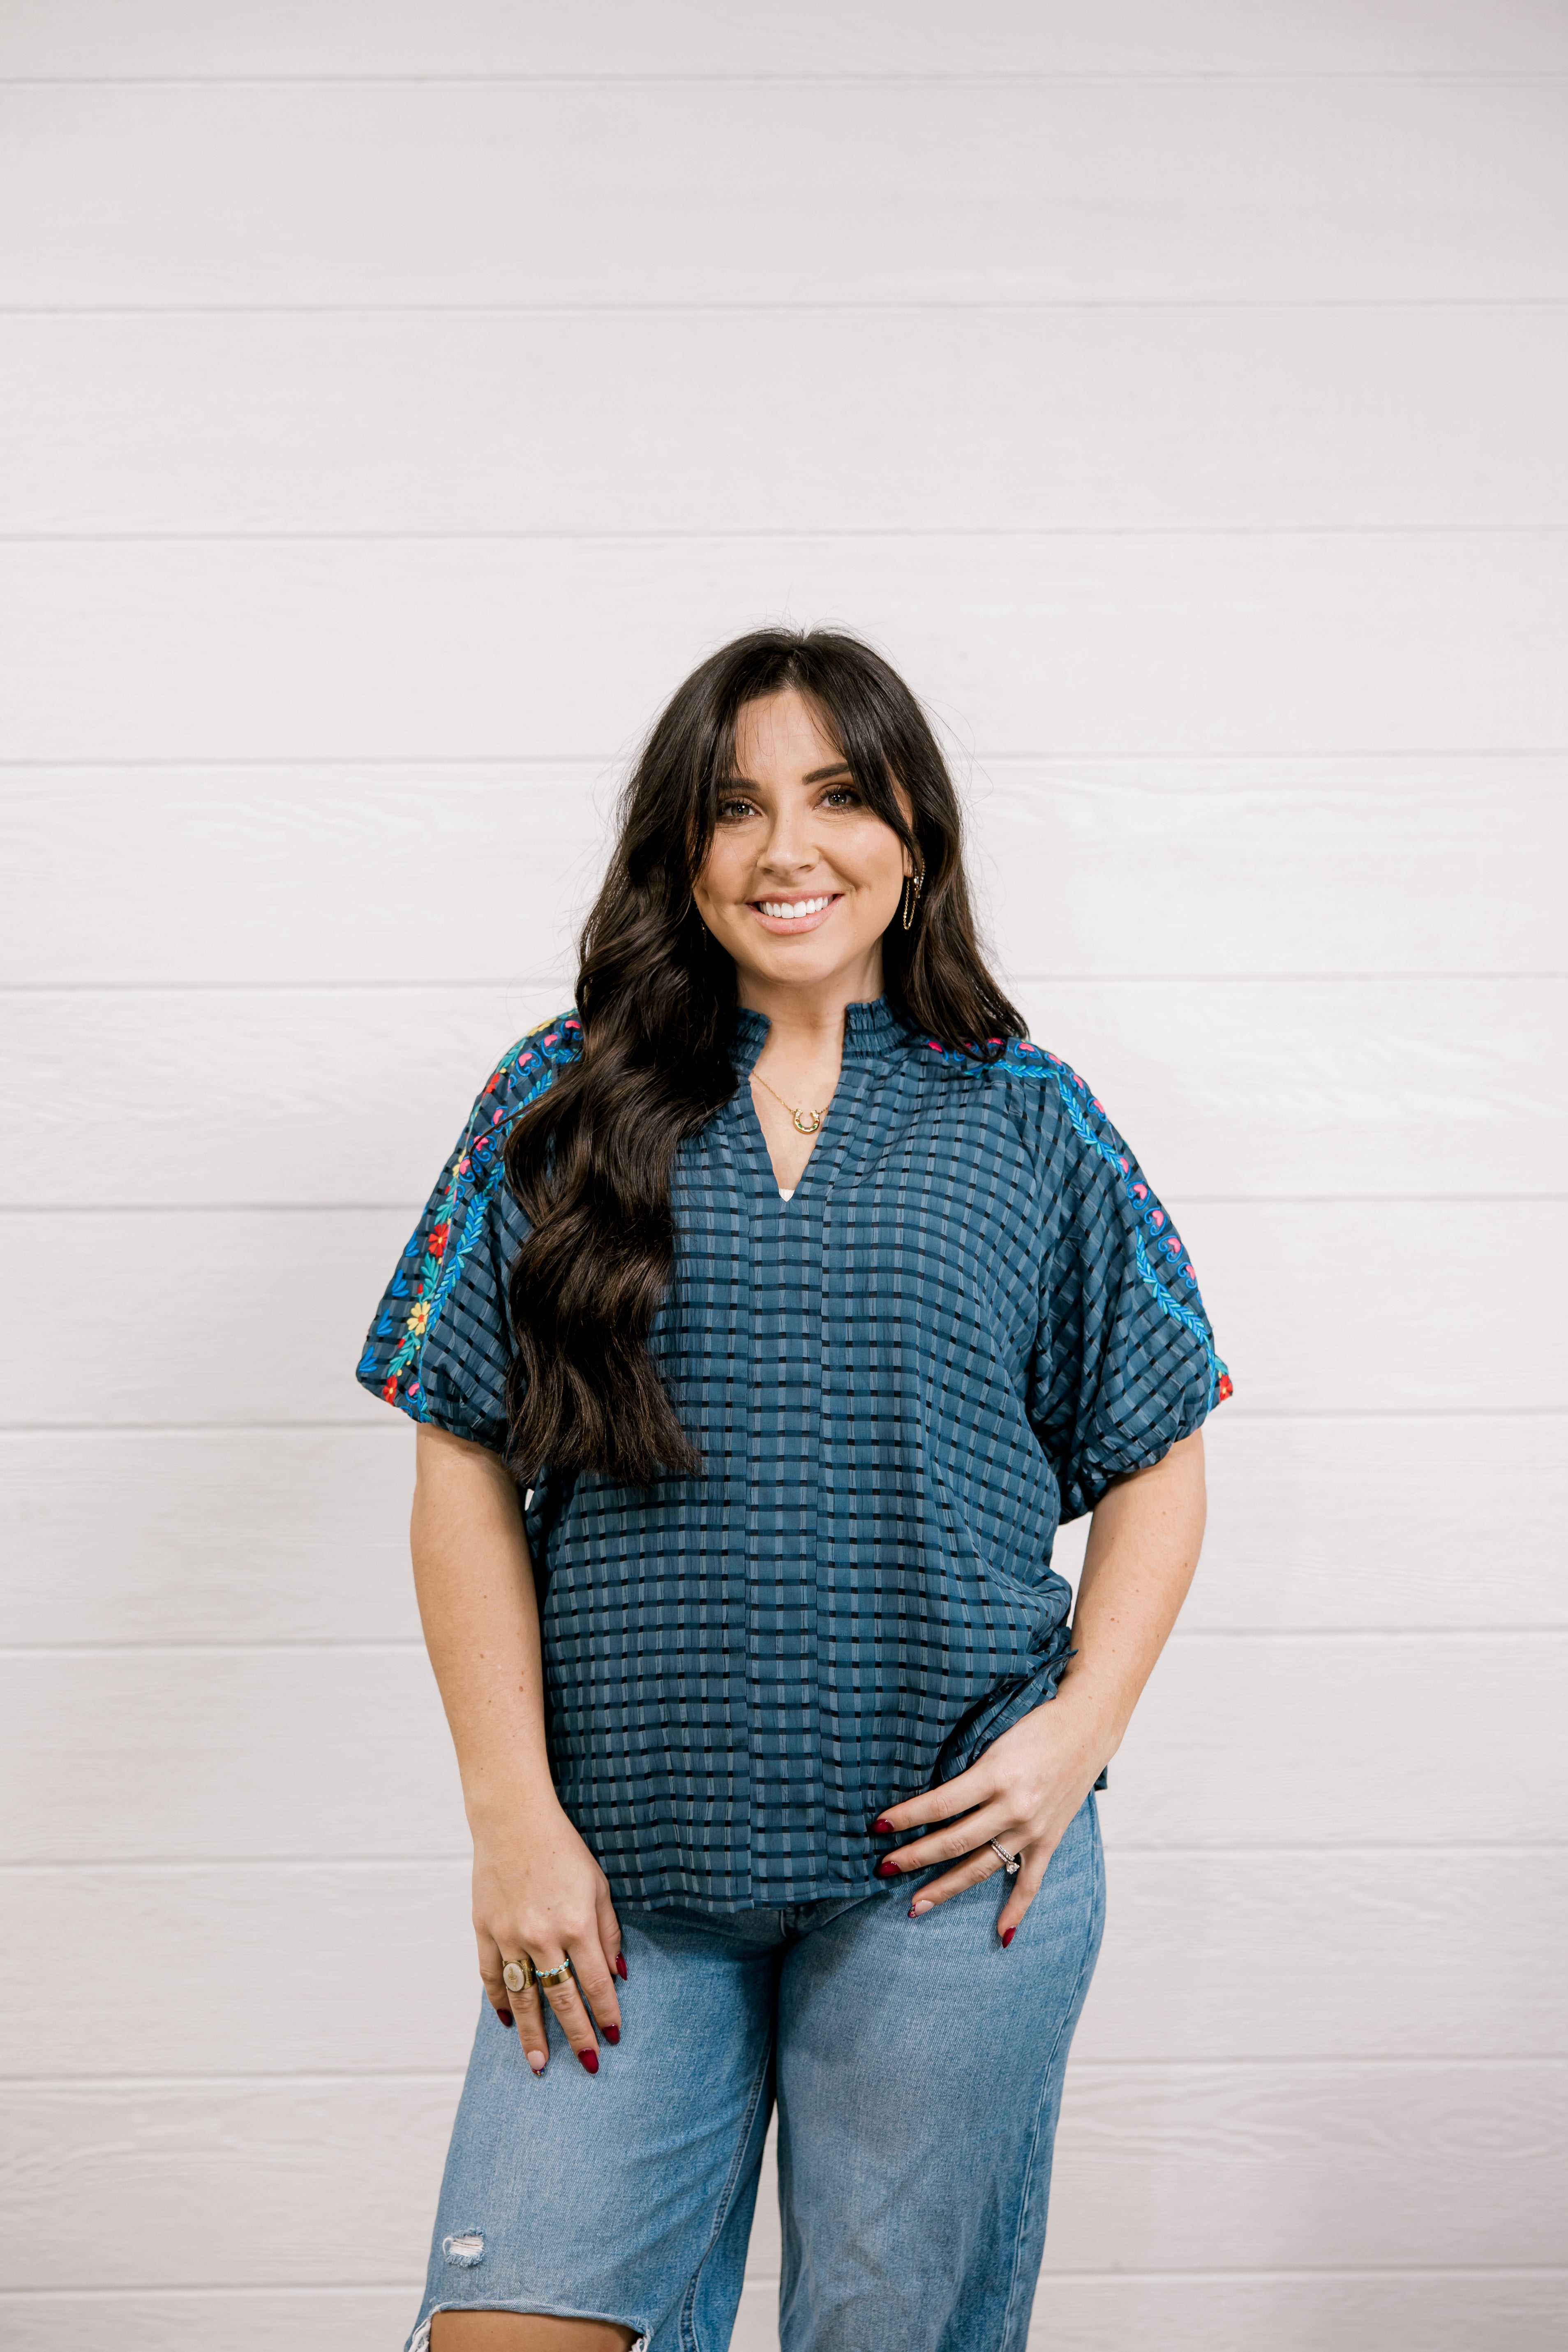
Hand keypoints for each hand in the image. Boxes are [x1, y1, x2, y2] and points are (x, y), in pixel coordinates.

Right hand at [472, 1795, 624, 2073]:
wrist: (513, 1820)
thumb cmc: (563, 1850)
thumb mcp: (598, 1885)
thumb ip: (609, 1931)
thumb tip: (618, 1974)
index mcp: (576, 1924)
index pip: (595, 1982)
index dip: (606, 2012)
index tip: (613, 2037)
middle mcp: (542, 1936)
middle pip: (561, 1998)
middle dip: (576, 2035)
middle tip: (587, 2065)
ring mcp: (509, 1936)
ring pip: (523, 1997)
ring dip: (532, 2034)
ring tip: (539, 2063)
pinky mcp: (484, 1930)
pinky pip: (491, 1976)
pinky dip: (499, 2001)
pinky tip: (506, 2021)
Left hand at [872, 1683, 1115, 1945]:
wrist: (1086, 1726)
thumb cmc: (1035, 1723)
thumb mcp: (994, 1737)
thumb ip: (966, 1767)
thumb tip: (927, 1795)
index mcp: (995, 1774)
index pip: (940, 1804)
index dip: (906, 1817)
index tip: (878, 1827)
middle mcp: (1013, 1807)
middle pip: (954, 1841)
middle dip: (914, 1857)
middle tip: (882, 1869)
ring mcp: (1032, 1828)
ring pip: (981, 1866)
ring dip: (946, 1887)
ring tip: (914, 1904)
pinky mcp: (1050, 1839)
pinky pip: (1030, 1882)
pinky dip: (1016, 1910)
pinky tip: (1000, 1934)